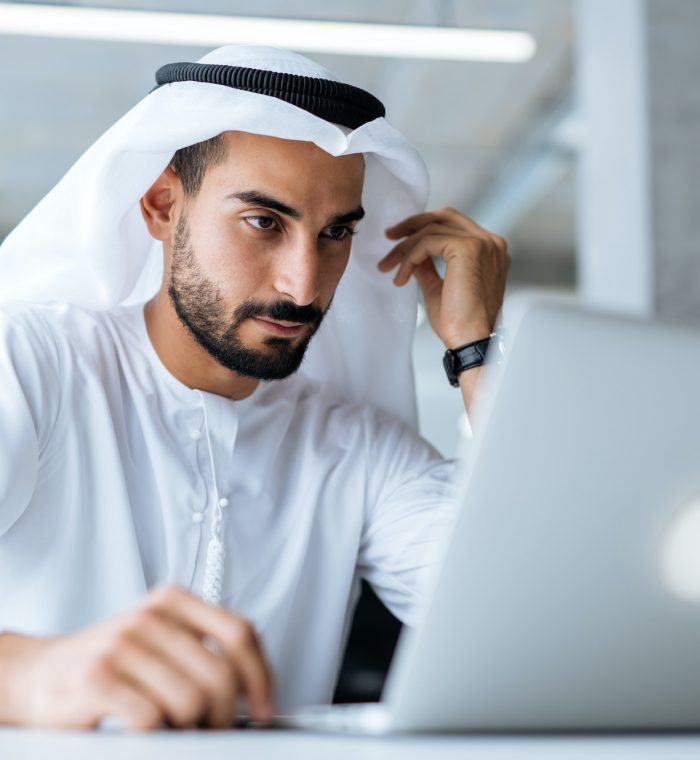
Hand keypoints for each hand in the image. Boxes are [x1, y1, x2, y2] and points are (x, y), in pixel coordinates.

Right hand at [9, 584, 272, 729]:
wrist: (41, 675)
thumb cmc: (111, 662)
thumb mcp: (161, 640)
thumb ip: (203, 649)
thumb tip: (255, 689)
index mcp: (174, 600)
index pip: (240, 633)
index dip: (261, 676)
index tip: (265, 707)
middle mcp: (151, 615)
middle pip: (220, 675)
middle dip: (226, 715)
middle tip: (216, 730)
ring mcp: (123, 643)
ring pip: (191, 702)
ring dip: (189, 729)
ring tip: (172, 726)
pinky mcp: (98, 677)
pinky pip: (152, 720)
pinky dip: (155, 736)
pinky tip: (142, 728)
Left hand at [378, 208, 509, 347]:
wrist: (470, 340)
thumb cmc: (461, 323)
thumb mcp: (438, 288)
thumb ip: (428, 267)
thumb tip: (412, 256)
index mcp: (488, 251)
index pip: (453, 225)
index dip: (424, 228)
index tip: (399, 239)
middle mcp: (489, 243)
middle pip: (444, 217)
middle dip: (413, 224)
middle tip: (390, 236)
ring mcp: (481, 244)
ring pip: (432, 230)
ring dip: (405, 248)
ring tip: (389, 267)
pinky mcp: (468, 249)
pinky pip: (428, 242)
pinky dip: (410, 257)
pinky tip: (402, 276)